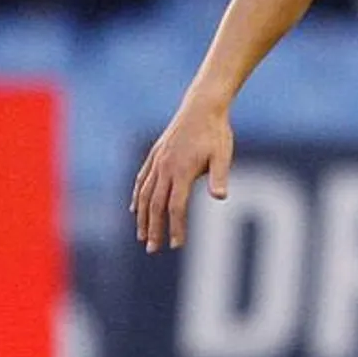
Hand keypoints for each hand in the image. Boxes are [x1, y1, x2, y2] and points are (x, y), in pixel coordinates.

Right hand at [131, 100, 234, 252]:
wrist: (202, 106)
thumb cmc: (216, 132)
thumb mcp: (223, 154)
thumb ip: (218, 176)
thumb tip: (221, 197)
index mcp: (181, 171)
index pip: (175, 207)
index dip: (176, 227)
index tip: (177, 245)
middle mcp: (164, 168)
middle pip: (155, 205)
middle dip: (154, 229)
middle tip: (153, 249)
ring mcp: (157, 161)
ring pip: (144, 194)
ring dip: (142, 217)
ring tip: (141, 236)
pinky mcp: (155, 155)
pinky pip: (142, 179)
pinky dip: (137, 196)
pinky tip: (134, 209)